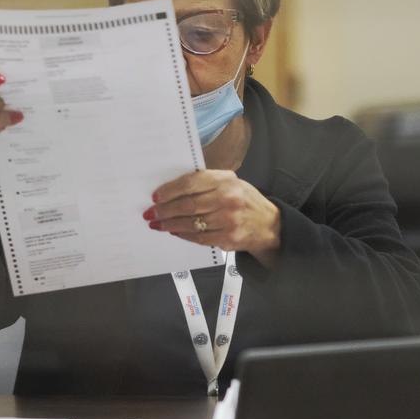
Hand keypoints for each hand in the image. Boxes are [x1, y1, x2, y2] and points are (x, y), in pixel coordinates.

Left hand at [144, 170, 281, 267]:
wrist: (268, 224)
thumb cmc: (243, 200)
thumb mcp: (230, 183)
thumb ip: (205, 183)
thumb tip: (171, 190)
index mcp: (226, 180)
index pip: (190, 183)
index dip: (169, 191)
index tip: (156, 196)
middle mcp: (228, 198)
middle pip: (187, 205)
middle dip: (165, 210)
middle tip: (151, 213)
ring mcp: (229, 219)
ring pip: (190, 223)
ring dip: (170, 224)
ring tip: (158, 224)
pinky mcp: (228, 237)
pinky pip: (199, 237)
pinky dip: (183, 235)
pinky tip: (174, 232)